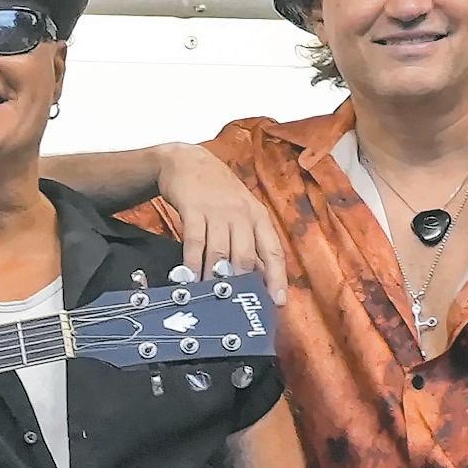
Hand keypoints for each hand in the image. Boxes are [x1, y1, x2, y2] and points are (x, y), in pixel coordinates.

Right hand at [154, 144, 281, 299]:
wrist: (188, 161)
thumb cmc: (217, 191)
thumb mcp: (240, 211)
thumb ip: (248, 240)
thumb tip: (256, 276)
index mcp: (258, 216)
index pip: (273, 251)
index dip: (277, 278)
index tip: (278, 301)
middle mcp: (241, 214)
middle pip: (246, 255)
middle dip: (242, 284)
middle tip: (236, 306)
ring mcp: (217, 211)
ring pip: (220, 252)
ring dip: (214, 278)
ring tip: (210, 298)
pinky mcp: (194, 209)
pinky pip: (195, 241)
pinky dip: (192, 262)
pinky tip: (189, 277)